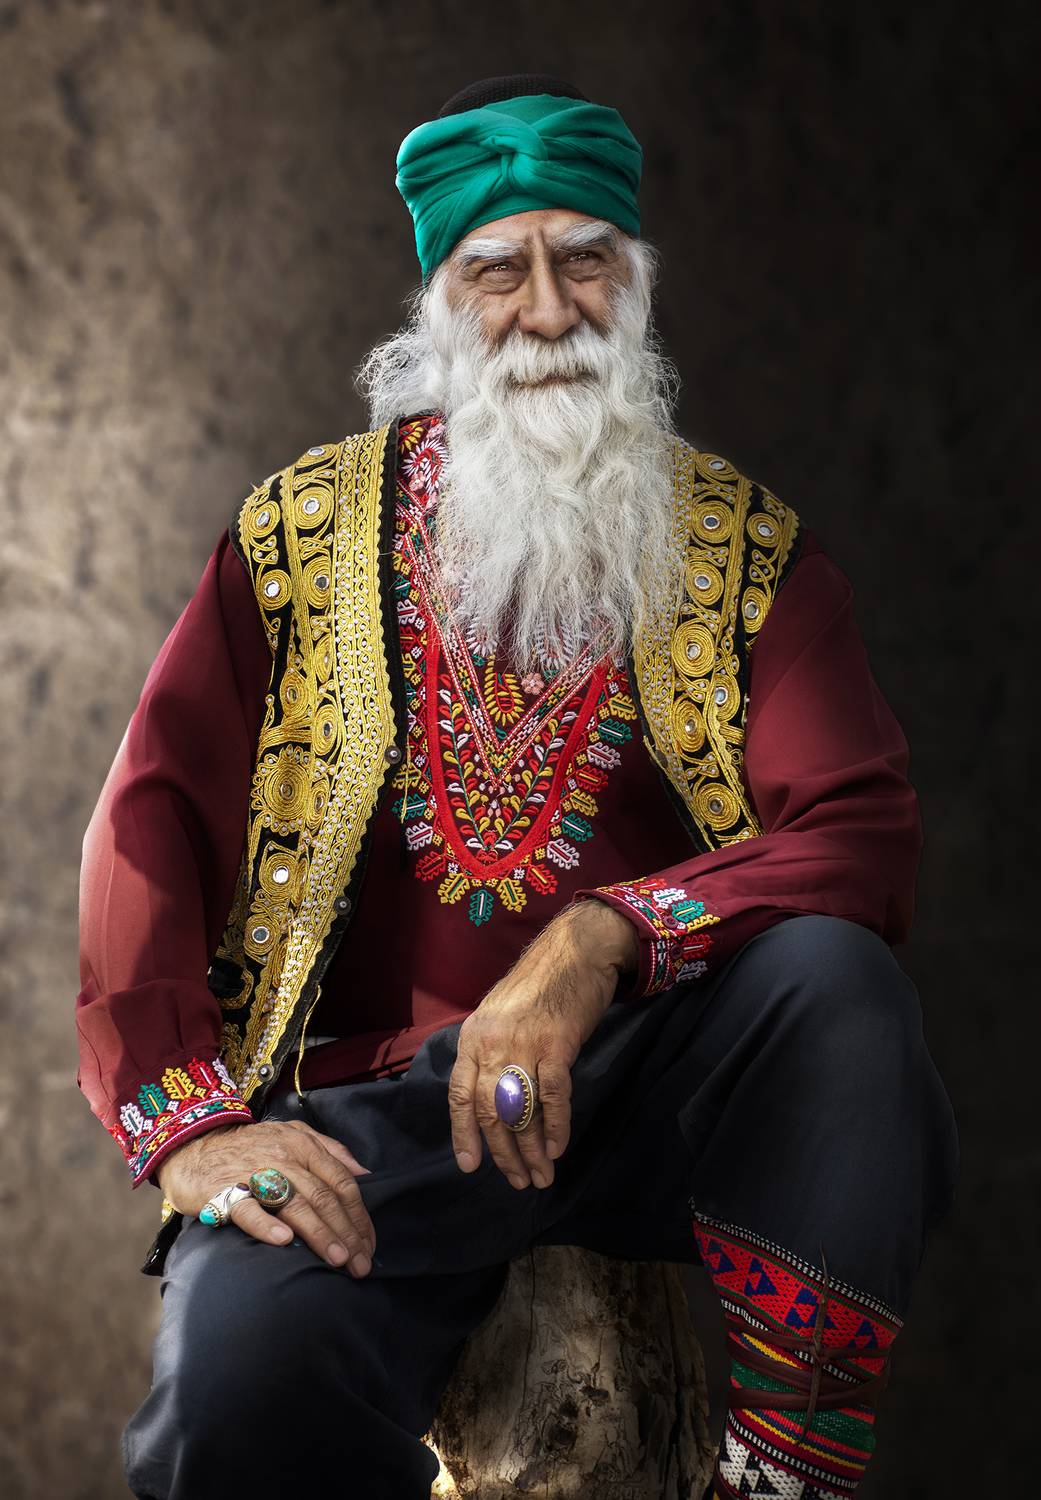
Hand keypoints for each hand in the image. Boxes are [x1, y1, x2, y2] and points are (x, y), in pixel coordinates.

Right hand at [156, 1117, 375, 1274]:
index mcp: (302, 1145)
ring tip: (338, 1259)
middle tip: (361, 1264)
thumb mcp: (293, 1135)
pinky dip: (266, 1224)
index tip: (369, 1245)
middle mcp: (282, 1156)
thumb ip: (330, 1149)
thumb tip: (364, 1173)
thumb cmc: (250, 1147)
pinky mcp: (223, 1191)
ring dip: (319, 1233)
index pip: (340, 1181)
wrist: (193, 1146)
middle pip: (322, 1196)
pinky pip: (247, 1209)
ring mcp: (252, 1173)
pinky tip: (284, 1241)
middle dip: (347, 1232)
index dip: (359, 1215)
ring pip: (294, 1203)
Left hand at [448, 899, 638, 1191]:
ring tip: (541, 1176)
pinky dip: (556, 1126)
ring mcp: (524, 1044)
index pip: (460, 1095)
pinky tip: (558, 1148)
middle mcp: (492, 1043)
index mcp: (473, 1037)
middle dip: (504, 1153)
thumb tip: (493, 1097)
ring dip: (531, 1149)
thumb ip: (491, 1051)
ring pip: (521, 1110)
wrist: (574, 950)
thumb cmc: (539, 984)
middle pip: (491, 1111)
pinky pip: (552, 1096)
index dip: (464, 1134)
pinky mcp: (557, 1045)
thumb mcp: (499, 1014)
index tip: (471, 1166)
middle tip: (519, 1181)